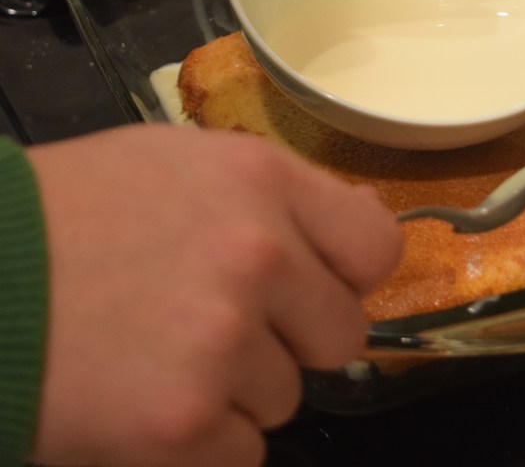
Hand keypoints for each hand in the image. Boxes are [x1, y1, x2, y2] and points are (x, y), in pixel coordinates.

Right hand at [28, 126, 401, 466]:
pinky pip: (242, 454)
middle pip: (341, 333)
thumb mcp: (178, 163)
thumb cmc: (72, 211)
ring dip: (235, 389)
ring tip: (157, 352)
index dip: (348, 271)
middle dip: (290, 337)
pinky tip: (143, 400)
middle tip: (216, 323)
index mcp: (259, 180)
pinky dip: (202, 442)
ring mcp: (223, 343)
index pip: (375, 245)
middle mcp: (257, 255)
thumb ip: (275, 193)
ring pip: (285, 397)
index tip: (317, 284)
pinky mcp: (186, 424)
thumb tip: (366, 221)